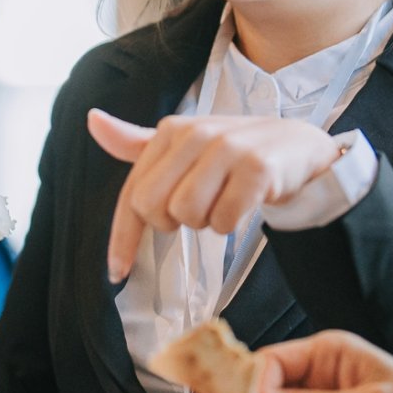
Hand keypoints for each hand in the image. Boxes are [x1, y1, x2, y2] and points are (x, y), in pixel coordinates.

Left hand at [86, 109, 345, 281]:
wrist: (299, 147)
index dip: (122, 237)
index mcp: (171, 130)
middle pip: (154, 208)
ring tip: (223, 202)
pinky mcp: (257, 168)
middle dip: (172, 222)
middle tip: (197, 210)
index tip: (117, 270)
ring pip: (188, 214)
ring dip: (206, 222)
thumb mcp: (185, 144)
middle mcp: (196, 133)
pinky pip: (224, 219)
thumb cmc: (235, 153)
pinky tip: (244, 205)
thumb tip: (93, 121)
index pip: (133, 191)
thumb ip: (138, 142)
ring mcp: (228, 149)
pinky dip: (231, 224)